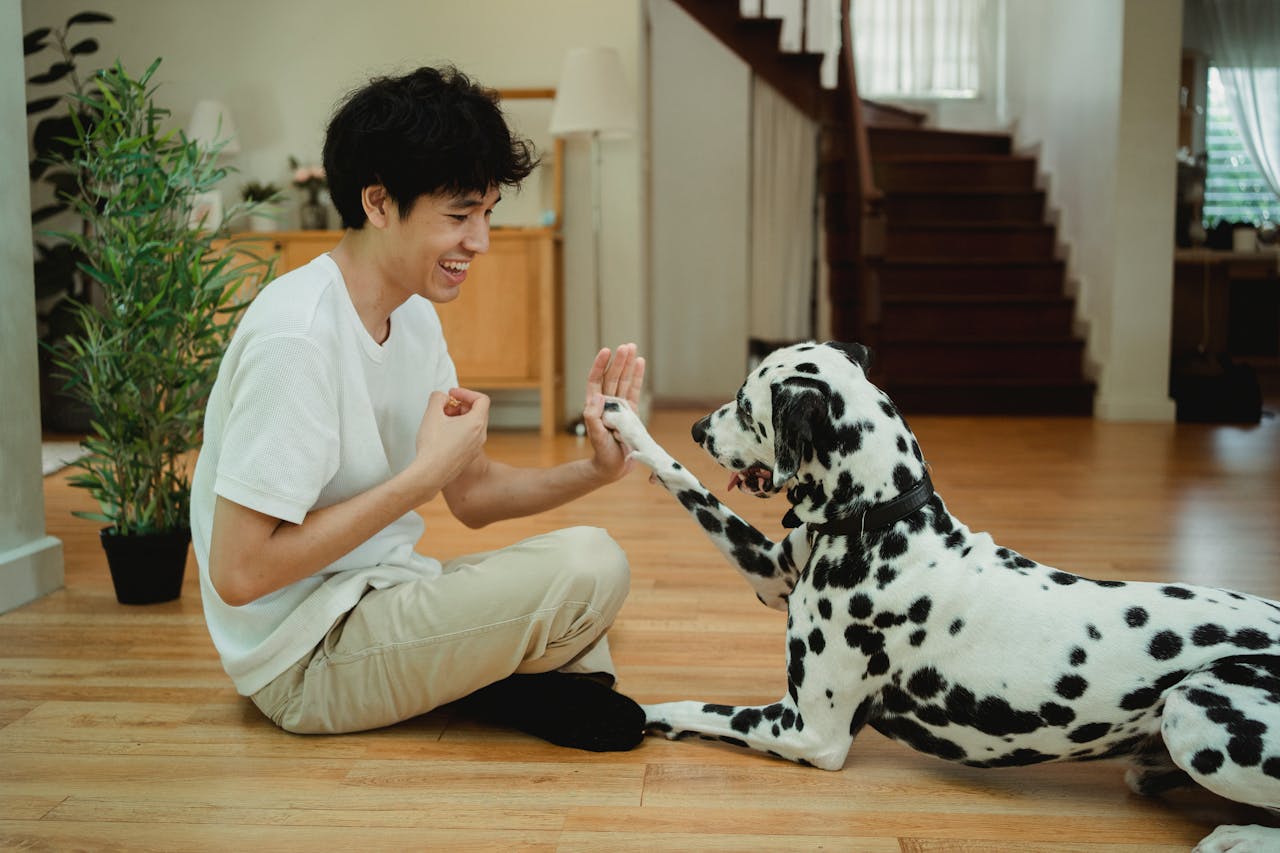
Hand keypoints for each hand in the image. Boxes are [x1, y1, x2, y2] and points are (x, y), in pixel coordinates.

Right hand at [413, 387, 488, 489]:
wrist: (430, 473)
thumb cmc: (433, 447)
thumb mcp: (432, 413)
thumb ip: (438, 398)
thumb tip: (442, 398)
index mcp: (476, 423)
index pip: (481, 399)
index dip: (466, 392)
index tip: (452, 394)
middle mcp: (480, 436)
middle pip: (477, 412)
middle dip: (461, 405)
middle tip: (445, 406)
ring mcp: (475, 447)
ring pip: (472, 425)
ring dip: (459, 417)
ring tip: (441, 420)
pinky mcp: (468, 456)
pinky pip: (468, 437)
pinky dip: (458, 430)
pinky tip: (442, 433)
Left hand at [582, 343, 645, 482]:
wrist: (614, 466)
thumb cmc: (602, 453)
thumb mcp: (596, 436)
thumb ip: (593, 417)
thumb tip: (597, 397)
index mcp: (595, 406)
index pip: (596, 380)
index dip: (600, 365)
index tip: (606, 351)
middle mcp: (607, 403)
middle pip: (612, 377)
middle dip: (619, 361)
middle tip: (626, 346)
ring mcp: (619, 406)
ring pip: (623, 381)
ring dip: (628, 365)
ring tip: (632, 348)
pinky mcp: (631, 412)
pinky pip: (634, 391)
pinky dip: (637, 377)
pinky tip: (640, 363)